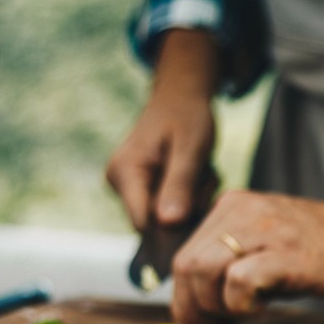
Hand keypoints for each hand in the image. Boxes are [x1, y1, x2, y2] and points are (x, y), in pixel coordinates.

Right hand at [105, 29, 219, 230]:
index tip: (198, 203)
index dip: (172, 226)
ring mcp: (128, 187)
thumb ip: (179, 185)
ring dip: (192, 201)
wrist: (180, 97)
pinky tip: (195, 176)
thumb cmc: (187, 115)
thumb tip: (169, 224)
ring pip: (166, 217)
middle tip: (204, 176)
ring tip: (200, 171)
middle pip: (157, 224)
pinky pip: (168, 208)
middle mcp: (119, 183)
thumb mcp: (190, 148)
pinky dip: (188, 197)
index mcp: (125, 172)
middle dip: (187, 208)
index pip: (143, 224)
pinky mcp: (140, 189)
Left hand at [171, 189, 323, 323]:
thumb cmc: (320, 251)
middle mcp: (242, 211)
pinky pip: (238, 280)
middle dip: (190, 308)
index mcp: (232, 207)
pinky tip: (260, 308)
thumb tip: (196, 315)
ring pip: (203, 270)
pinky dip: (239, 304)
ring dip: (213, 307)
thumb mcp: (264, 249)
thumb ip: (229, 270)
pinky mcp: (286, 253)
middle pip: (187, 265)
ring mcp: (264, 230)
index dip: (181, 299)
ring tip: (238, 317)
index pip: (184, 255)